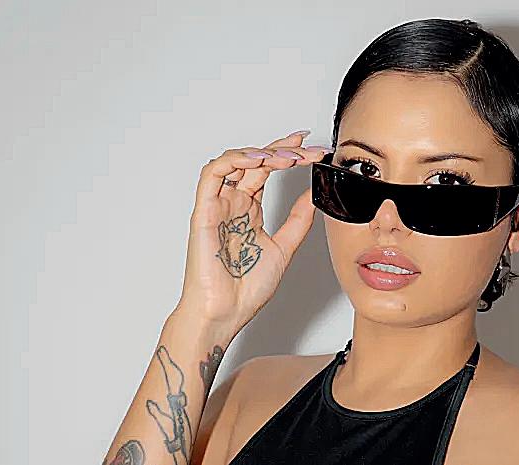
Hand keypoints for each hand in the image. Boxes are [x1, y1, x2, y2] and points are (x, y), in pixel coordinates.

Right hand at [174, 130, 328, 333]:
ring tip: (290, 156)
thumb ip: (298, 220)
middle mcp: (233, 203)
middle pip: (255, 161)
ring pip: (235, 161)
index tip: (314, 148)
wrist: (225, 313)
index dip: (289, 154)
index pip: (268, 170)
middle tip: (309, 147)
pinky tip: (260, 160)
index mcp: (249, 209)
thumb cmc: (246, 289)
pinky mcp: (204, 211)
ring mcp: (218, 205)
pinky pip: (213, 174)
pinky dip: (235, 160)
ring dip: (263, 152)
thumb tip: (313, 195)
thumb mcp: (284, 248)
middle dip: (284, 149)